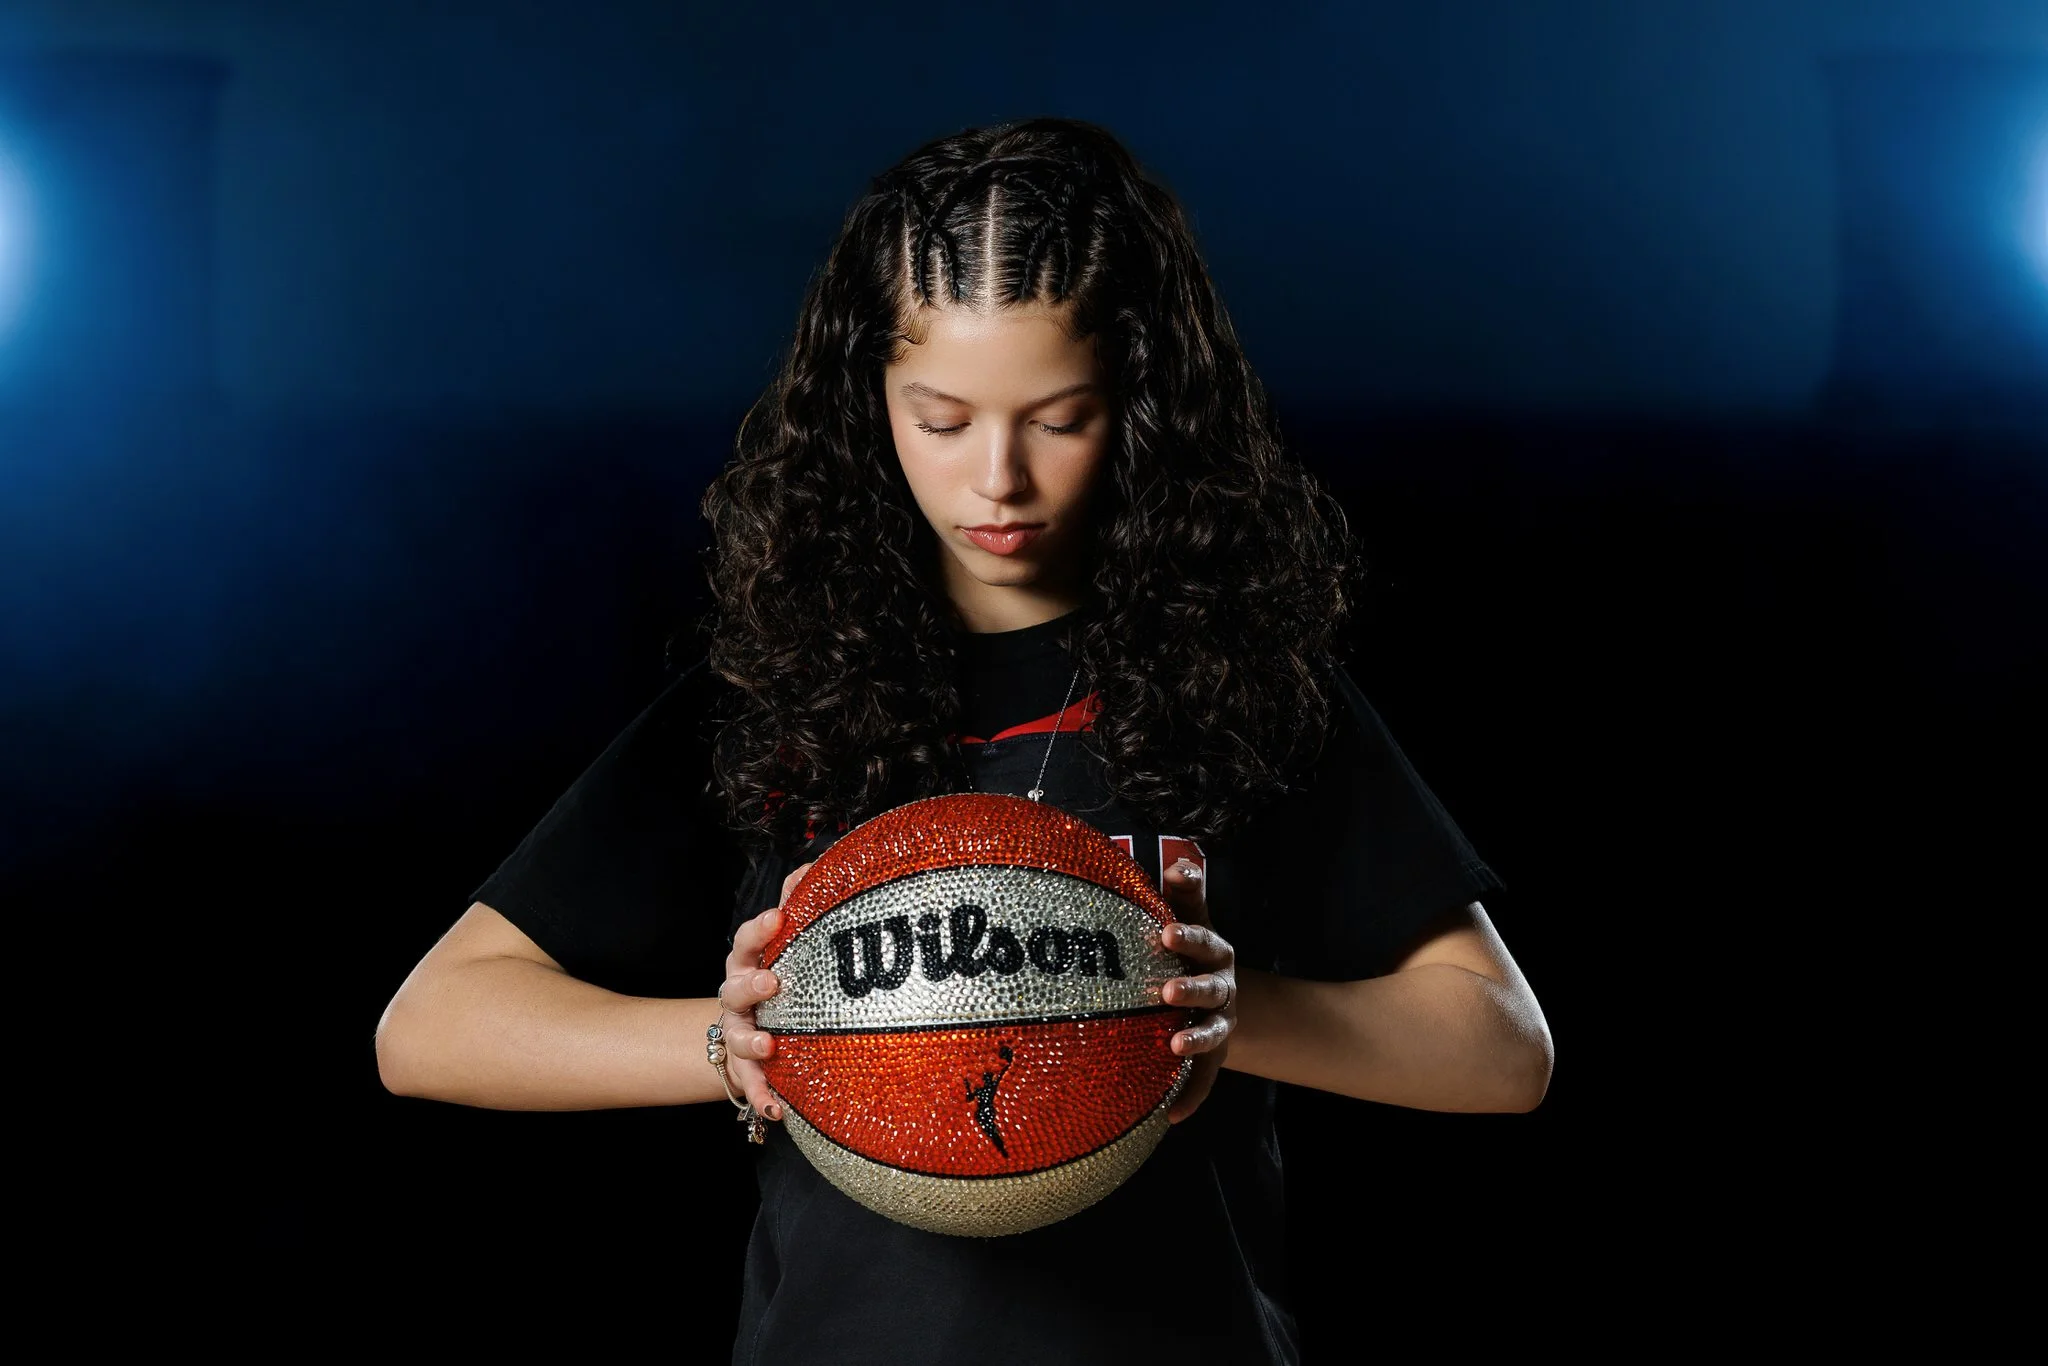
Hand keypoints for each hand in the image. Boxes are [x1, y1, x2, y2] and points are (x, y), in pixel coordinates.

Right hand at [717, 860, 813, 1124]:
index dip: (759, 930)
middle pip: (734, 988)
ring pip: (737, 1037)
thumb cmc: (773, 978)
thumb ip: (794, 904)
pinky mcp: (745, 1069)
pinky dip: (762, 1097)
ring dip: (751, 1041)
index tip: (777, 918)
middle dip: (750, 985)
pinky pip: (750, 1086)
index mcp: (747, 964)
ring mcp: (738, 1034)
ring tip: (770, 1045)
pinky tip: (777, 1110)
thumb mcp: (781, 945)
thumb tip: (814, 864)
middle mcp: (736, 999)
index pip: (745, 942)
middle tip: (772, 982)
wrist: (749, 1032)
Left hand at [1159, 857, 1235, 1123]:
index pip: (1203, 941)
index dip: (1187, 937)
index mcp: (1214, 953)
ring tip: (1176, 1044)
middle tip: (1166, 991)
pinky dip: (1191, 1097)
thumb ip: (1184, 895)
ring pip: (1213, 1032)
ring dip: (1197, 1039)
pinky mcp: (1211, 1056)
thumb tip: (1181, 864)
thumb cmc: (1186, 948)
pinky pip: (1203, 1080)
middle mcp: (1221, 988)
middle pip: (1211, 989)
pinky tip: (1170, 1115)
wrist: (1208, 992)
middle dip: (1191, 990)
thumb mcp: (1188, 917)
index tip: (1165, 931)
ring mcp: (1219, 1023)